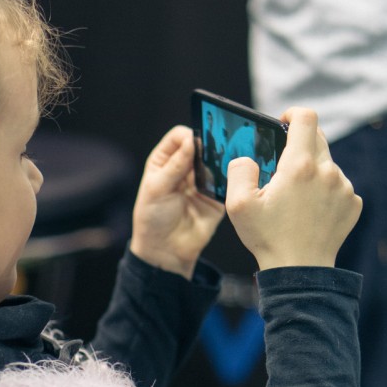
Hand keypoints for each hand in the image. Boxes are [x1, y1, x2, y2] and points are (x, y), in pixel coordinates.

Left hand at [130, 126, 224, 278]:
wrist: (166, 251)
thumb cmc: (153, 219)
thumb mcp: (157, 189)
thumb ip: (174, 165)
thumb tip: (191, 140)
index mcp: (165, 161)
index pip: (179, 137)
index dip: (188, 136)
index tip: (195, 143)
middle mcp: (185, 168)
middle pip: (202, 146)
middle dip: (209, 146)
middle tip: (215, 151)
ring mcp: (203, 181)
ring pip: (217, 161)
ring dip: (222, 161)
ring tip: (224, 164)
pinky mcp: (217, 197)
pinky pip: (228, 183)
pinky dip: (231, 179)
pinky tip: (233, 178)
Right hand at [225, 107, 362, 270]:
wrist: (299, 271)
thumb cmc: (267, 238)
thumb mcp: (238, 205)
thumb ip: (239, 171)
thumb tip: (248, 158)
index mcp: (299, 167)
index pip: (306, 118)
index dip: (293, 113)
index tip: (284, 122)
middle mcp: (327, 172)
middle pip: (318, 138)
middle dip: (298, 146)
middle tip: (283, 168)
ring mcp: (344, 188)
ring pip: (328, 164)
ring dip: (312, 172)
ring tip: (295, 199)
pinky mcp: (353, 203)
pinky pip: (339, 186)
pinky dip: (325, 191)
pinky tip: (310, 211)